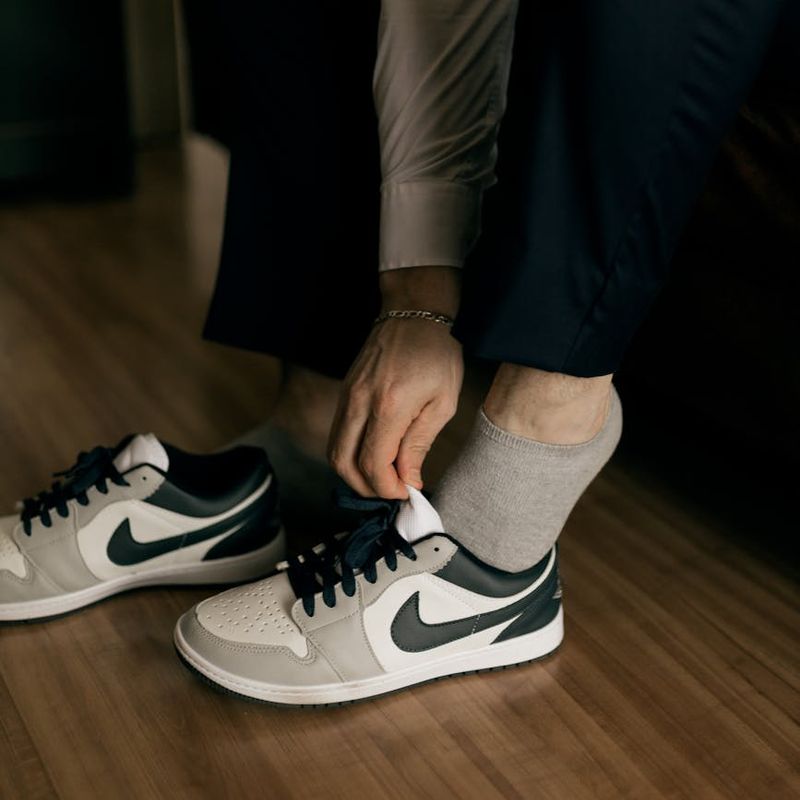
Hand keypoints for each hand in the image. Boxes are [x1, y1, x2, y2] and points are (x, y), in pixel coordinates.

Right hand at [327, 317, 463, 498]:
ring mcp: (346, 396)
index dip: (387, 488)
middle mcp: (359, 402)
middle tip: (390, 492)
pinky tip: (374, 456)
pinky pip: (337, 433)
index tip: (406, 493)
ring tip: (382, 479)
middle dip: (365, 488)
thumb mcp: (442, 402)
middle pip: (343, 463)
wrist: (413, 314)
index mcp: (388, 405)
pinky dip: (350, 453)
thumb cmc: (437, 356)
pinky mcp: (344, 392)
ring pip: (334, 450)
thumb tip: (408, 480)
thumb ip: (419, 444)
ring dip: (354, 473)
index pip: (373, 464)